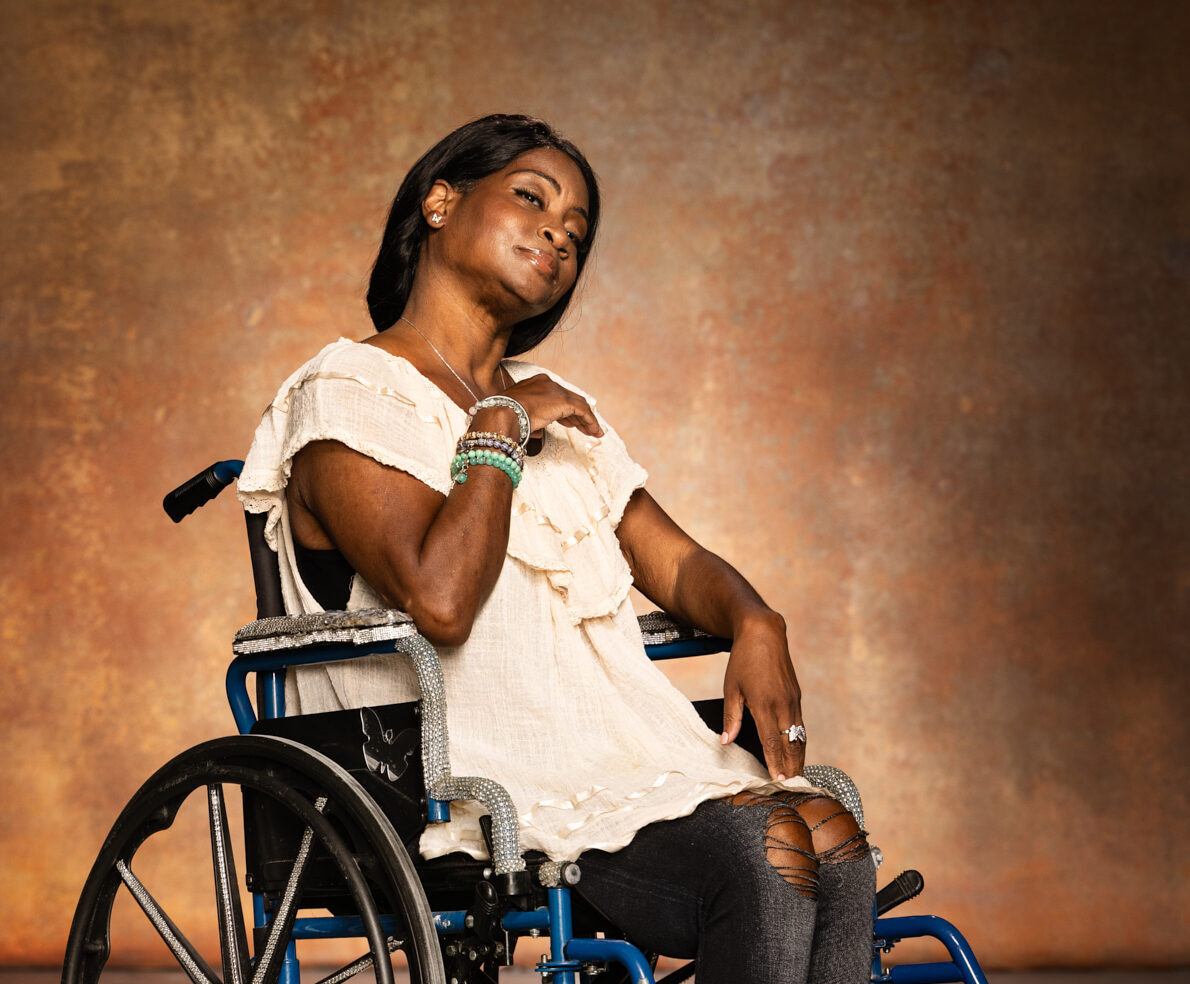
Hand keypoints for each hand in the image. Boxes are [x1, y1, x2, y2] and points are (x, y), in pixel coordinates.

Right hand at [501, 373, 602, 437]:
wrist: (502, 413)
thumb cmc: (503, 416)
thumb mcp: (517, 416)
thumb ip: (530, 421)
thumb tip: (536, 432)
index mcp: (535, 383)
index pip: (556, 396)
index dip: (565, 411)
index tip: (569, 423)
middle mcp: (548, 383)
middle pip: (570, 399)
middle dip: (578, 415)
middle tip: (585, 428)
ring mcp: (556, 391)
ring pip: (579, 405)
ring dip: (587, 420)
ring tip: (594, 432)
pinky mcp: (564, 401)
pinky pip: (583, 411)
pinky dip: (591, 421)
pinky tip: (594, 431)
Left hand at [721, 614, 804, 780]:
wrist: (764, 632)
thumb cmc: (743, 660)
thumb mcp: (731, 688)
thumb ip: (732, 717)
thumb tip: (726, 742)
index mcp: (765, 704)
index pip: (772, 742)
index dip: (775, 764)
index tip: (778, 782)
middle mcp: (783, 704)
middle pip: (790, 744)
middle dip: (791, 767)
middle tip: (791, 788)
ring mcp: (793, 700)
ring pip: (799, 736)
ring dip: (798, 757)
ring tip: (796, 777)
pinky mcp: (796, 695)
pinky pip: (800, 724)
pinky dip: (799, 741)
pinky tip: (796, 752)